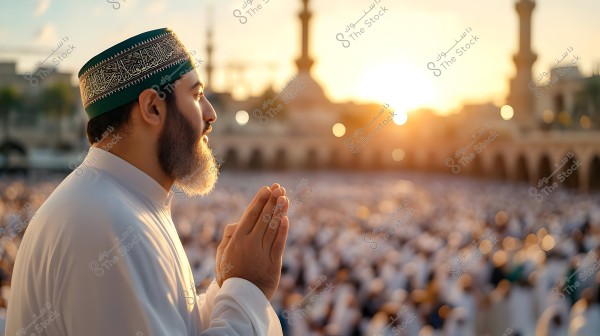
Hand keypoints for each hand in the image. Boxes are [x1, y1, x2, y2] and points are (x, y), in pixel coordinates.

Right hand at [220, 184, 289, 299]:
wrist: (239, 299)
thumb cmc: (230, 274)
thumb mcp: (222, 255)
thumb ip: (229, 237)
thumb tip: (237, 222)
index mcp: (237, 240)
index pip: (250, 215)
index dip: (259, 201)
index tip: (266, 189)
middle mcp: (250, 244)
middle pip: (263, 218)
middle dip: (272, 201)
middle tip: (278, 187)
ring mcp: (263, 253)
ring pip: (273, 228)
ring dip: (279, 211)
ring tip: (285, 198)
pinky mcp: (274, 264)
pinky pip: (279, 244)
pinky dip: (283, 231)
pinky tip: (286, 219)